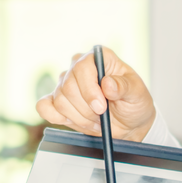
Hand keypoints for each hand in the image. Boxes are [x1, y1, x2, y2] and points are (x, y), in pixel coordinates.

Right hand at [36, 47, 155, 140]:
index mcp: (98, 58)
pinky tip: (72, 120)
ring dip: (79, 117)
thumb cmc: (133, 103)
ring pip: (60, 101)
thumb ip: (125, 87)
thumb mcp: (137, 94)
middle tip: (101, 117)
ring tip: (95, 121)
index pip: (82, 67)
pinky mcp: (57, 102)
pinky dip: (55, 116)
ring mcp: (66, 84)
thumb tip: (108, 84)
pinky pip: (44, 107)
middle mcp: (79, 67)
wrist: (128, 124)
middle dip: (86, 109)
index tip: (101, 107)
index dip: (89, 90)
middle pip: (68, 87)